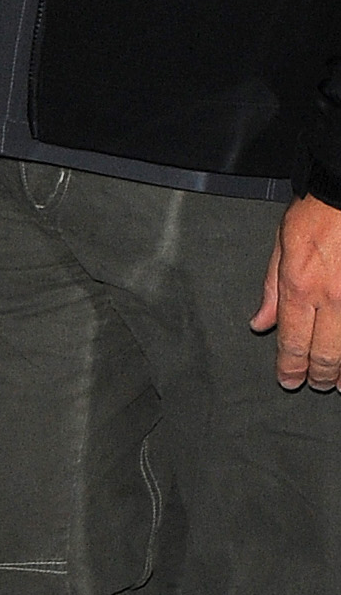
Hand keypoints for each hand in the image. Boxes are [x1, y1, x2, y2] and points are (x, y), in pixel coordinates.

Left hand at [251, 192, 340, 387]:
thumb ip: (272, 289)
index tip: (289, 379)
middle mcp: (331, 297)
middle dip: (317, 374)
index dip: (290, 367)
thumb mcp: (282, 245)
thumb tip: (260, 322)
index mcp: (300, 286)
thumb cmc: (317, 212)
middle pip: (324, 353)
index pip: (292, 341)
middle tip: (315, 383)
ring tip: (340, 382)